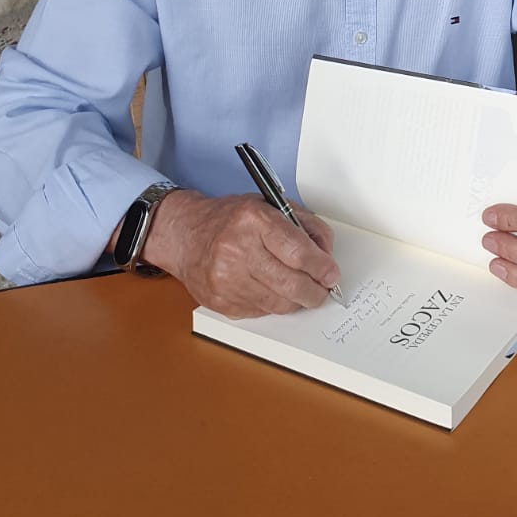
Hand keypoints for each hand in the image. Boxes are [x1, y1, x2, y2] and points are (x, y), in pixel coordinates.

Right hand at [142, 190, 340, 316]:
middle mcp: (237, 250)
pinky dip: (273, 304)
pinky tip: (271, 290)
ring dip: (297, 300)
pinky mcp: (220, 302)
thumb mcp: (271, 205)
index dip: (322, 267)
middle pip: (291, 283)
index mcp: (253, 220)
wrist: (185, 235)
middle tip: (322, 289)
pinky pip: (261, 312)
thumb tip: (326, 255)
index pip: (298, 252)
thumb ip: (305, 225)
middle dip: (315, 291)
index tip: (331, 274)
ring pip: (279, 303)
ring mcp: (226, 280)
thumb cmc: (230, 219)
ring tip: (301, 290)